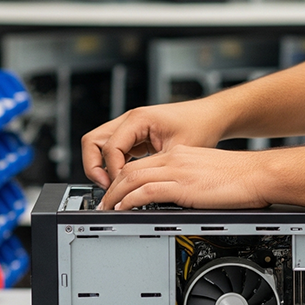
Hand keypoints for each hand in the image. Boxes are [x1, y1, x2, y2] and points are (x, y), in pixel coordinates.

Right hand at [81, 101, 228, 187]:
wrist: (211, 117)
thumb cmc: (199, 126)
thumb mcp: (176, 152)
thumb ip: (152, 169)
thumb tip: (135, 187)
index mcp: (138, 118)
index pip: (110, 147)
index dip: (113, 171)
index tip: (122, 187)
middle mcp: (130, 120)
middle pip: (93, 141)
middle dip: (94, 166)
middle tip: (107, 187)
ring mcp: (131, 127)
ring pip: (100, 145)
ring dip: (102, 166)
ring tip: (114, 185)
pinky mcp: (136, 136)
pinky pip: (114, 150)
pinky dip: (114, 164)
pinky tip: (126, 179)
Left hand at [97, 145, 270, 210]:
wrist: (260, 173)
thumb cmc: (243, 177)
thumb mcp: (210, 174)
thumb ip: (192, 181)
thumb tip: (183, 197)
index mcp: (182, 155)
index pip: (142, 163)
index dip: (123, 177)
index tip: (117, 190)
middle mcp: (176, 159)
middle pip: (132, 169)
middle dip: (113, 186)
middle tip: (104, 202)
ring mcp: (179, 171)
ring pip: (133, 178)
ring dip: (115, 194)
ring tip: (107, 208)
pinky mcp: (184, 185)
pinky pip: (147, 191)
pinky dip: (129, 200)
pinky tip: (123, 208)